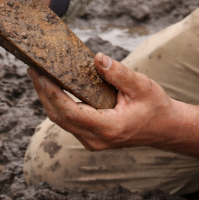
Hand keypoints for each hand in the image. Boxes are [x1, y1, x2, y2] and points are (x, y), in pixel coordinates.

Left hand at [28, 53, 182, 150]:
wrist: (165, 128)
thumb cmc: (155, 106)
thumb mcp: (141, 85)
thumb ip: (118, 73)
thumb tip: (97, 58)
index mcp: (107, 128)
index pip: (70, 112)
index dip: (52, 94)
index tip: (41, 75)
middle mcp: (95, 139)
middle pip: (58, 117)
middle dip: (43, 93)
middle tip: (33, 69)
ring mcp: (91, 141)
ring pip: (60, 121)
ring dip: (47, 98)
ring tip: (38, 75)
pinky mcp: (91, 137)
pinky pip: (68, 121)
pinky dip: (57, 103)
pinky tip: (52, 86)